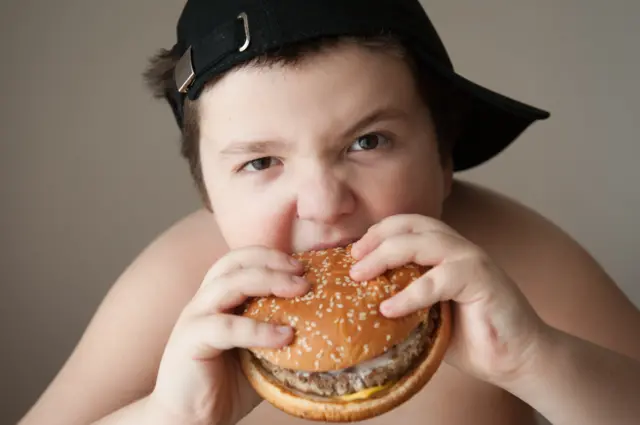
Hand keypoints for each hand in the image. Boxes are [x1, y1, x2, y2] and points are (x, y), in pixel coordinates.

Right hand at [147, 246, 309, 424]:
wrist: (191, 418)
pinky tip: (284, 336)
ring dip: (268, 281)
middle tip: (304, 274)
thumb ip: (281, 333)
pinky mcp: (190, 341)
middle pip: (235, 262)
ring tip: (300, 290)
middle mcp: (204, 300)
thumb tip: (326, 327)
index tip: (305, 263)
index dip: (272, 255)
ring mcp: (194, 317)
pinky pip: (226, 327)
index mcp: (219, 297)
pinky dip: (258, 329)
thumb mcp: (261, 351)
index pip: (242, 258)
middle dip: (272, 261)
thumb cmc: (228, 383)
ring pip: (229, 284)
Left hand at [348, 214, 547, 385]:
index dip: (377, 232)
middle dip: (375, 239)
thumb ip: (404, 297)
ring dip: (385, 255)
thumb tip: (360, 302)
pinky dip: (411, 294)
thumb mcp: (427, 313)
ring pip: (422, 242)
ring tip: (360, 276)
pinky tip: (389, 309)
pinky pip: (439, 280)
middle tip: (352, 262)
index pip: (407, 224)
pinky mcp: (483, 280)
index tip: (352, 254)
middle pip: (410, 225)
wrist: (515, 358)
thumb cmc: (470, 336)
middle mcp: (457, 248)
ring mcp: (471, 260)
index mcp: (444, 251)